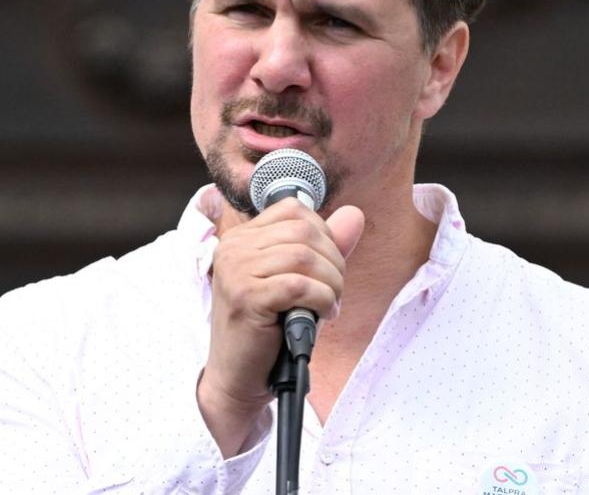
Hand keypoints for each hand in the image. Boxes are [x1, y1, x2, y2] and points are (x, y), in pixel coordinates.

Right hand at [196, 198, 364, 456]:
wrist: (238, 378)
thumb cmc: (268, 330)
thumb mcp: (298, 281)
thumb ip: (325, 247)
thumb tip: (355, 214)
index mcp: (241, 238)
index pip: (293, 210)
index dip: (323, 235)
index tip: (327, 268)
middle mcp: (233, 248)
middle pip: (304, 231)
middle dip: (333, 261)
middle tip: (333, 292)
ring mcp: (236, 271)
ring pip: (304, 257)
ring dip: (330, 283)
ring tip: (328, 305)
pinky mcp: (246, 297)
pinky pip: (299, 286)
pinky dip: (321, 299)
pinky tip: (322, 315)